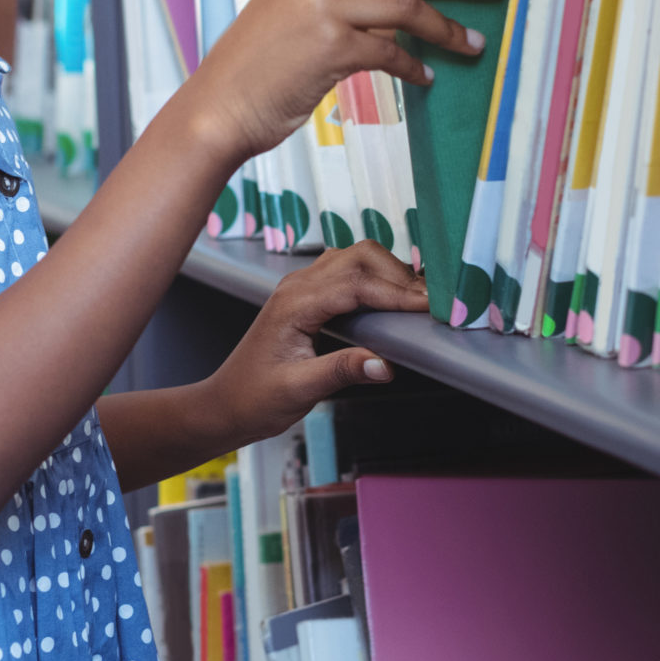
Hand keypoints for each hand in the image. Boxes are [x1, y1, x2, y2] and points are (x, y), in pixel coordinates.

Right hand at [177, 0, 509, 162]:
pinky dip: (415, 66)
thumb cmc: (254, 66)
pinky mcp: (332, 47)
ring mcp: (323, 8)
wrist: (220, 106)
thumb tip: (391, 9)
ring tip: (473, 44)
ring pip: (407, 6)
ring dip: (447, 28)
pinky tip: (427, 77)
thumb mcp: (285, 12)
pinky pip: (392, 52)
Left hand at [200, 243, 428, 445]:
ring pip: (356, 258)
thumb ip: (341, 372)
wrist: (227, 403)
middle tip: (433, 302)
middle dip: (400, 275)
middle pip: (360, 257)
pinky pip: (349, 271)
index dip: (396, 293)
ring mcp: (302, 286)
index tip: (428, 307)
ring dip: (390, 272)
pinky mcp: (310, 295)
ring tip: (420, 299)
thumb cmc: (253, 397)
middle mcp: (298, 286)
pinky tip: (394, 298)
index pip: (356, 284)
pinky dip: (377, 278)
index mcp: (293, 303)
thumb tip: (385, 363)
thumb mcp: (298, 390)